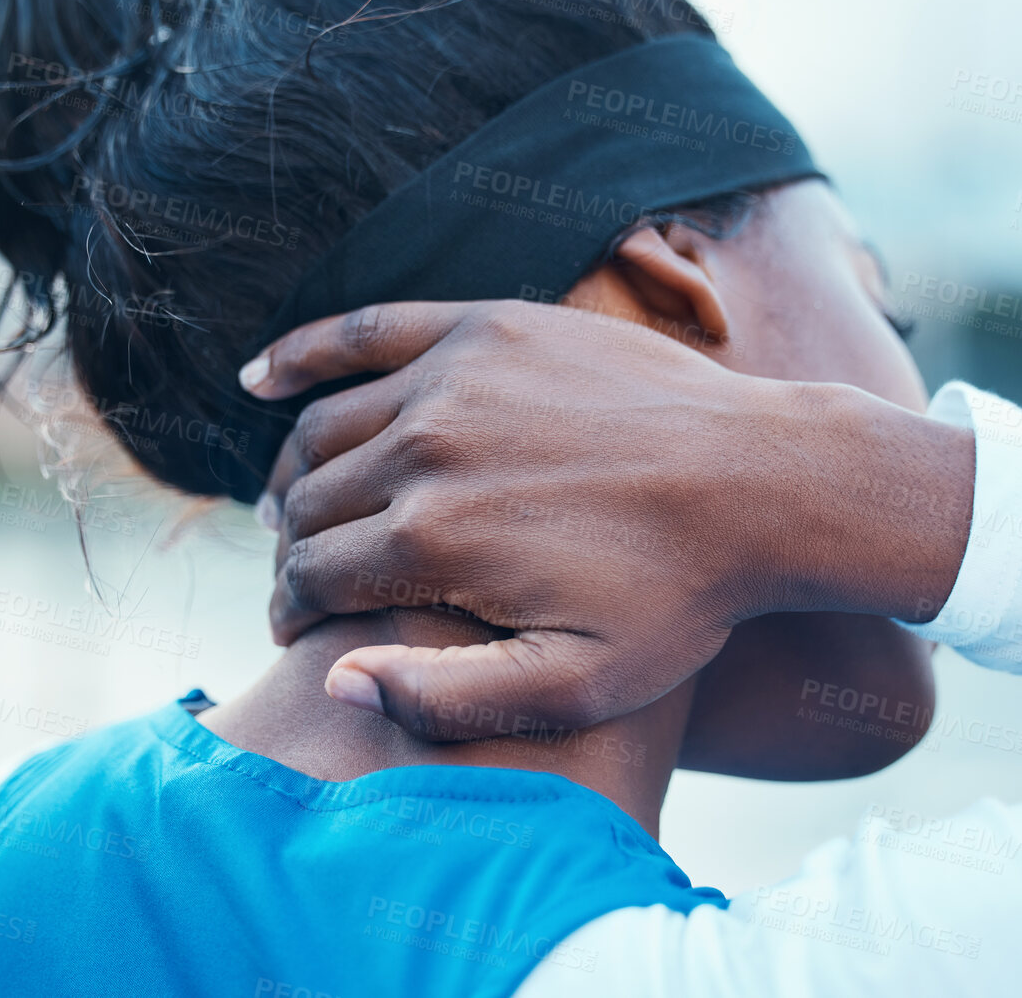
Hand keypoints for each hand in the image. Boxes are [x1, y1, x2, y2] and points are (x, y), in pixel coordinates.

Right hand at [242, 299, 972, 738]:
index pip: (312, 577)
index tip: (297, 633)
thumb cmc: (679, 598)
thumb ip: (448, 696)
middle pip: (309, 504)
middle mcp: (422, 447)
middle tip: (303, 580)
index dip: (293, 614)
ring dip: (293, 474)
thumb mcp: (577, 683)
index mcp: (430, 539)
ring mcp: (451, 376)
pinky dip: (301, 354)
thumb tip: (337, 678)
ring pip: (324, 429)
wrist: (764, 481)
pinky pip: (364, 330)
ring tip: (293, 509)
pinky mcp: (486, 326)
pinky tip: (258, 377)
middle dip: (291, 552)